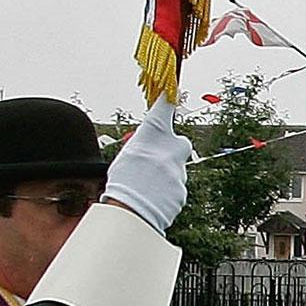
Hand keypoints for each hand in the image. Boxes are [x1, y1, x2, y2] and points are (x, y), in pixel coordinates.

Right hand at [102, 98, 191, 231]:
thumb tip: (153, 147)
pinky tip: (152, 199)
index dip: (168, 101)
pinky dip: (167, 192)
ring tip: (147, 188)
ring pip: (176, 169)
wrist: (131, 211)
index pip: (163, 112)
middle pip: (180, 144)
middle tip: (157, 159)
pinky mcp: (182, 190)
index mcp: (151, 138)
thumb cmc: (122, 183)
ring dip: (165, 176)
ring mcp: (179, 171)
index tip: (172, 93)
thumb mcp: (126, 156)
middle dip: (173, 149)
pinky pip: (176, 187)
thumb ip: (143, 147)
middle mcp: (170, 151)